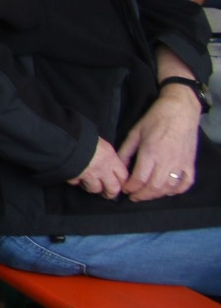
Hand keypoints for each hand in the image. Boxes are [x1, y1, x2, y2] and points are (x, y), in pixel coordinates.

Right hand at [68, 138, 128, 199]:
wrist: (65, 139)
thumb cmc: (84, 137)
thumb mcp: (101, 143)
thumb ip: (106, 155)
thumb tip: (108, 161)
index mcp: (110, 158)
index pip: (123, 176)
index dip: (122, 181)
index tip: (119, 183)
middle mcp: (102, 169)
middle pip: (113, 188)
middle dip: (110, 193)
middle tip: (107, 193)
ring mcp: (89, 175)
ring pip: (95, 189)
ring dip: (92, 187)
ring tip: (89, 184)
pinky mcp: (75, 177)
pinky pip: (77, 184)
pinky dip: (76, 182)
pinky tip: (76, 177)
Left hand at [120, 85, 203, 200]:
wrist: (180, 110)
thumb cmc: (155, 119)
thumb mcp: (135, 132)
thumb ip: (126, 151)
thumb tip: (118, 166)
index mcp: (150, 153)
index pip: (139, 178)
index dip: (130, 187)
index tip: (125, 189)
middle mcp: (166, 161)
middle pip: (154, 187)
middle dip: (142, 195)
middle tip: (133, 196)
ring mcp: (180, 163)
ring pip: (169, 188)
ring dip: (157, 195)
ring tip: (146, 194)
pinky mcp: (190, 163)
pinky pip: (186, 183)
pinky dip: (176, 191)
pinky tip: (167, 191)